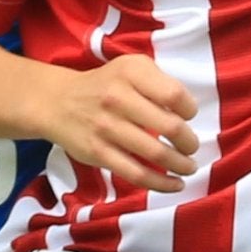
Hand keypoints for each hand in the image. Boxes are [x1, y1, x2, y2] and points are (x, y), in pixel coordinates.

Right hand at [36, 55, 198, 192]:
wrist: (58, 102)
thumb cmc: (106, 85)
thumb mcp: (130, 67)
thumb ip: (158, 82)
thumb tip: (187, 113)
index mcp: (131, 73)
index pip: (174, 95)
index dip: (190, 109)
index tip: (189, 116)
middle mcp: (118, 98)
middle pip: (170, 126)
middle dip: (189, 142)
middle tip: (192, 146)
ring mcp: (107, 127)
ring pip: (156, 154)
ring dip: (181, 164)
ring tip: (189, 167)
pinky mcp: (99, 153)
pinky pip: (137, 174)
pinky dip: (162, 183)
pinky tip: (175, 184)